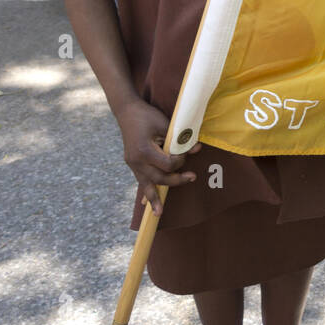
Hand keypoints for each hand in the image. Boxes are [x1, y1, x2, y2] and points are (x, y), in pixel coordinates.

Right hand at [117, 100, 199, 217]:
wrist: (127, 111)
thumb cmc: (147, 116)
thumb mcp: (165, 125)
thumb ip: (179, 140)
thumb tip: (197, 148)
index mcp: (144, 151)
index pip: (167, 165)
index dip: (180, 162)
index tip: (188, 152)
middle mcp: (136, 161)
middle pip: (158, 178)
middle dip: (176, 180)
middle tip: (192, 178)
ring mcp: (132, 164)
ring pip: (146, 184)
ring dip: (154, 199)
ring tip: (159, 213)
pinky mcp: (132, 164)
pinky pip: (140, 180)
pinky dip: (145, 192)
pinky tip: (146, 206)